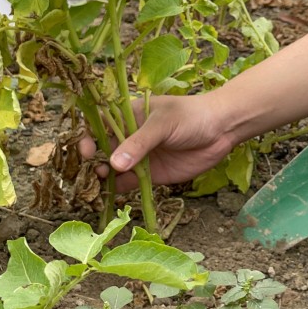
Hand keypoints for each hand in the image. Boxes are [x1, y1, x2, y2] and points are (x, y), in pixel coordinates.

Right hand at [78, 94, 236, 190]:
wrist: (222, 130)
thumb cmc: (191, 117)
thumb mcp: (163, 124)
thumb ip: (139, 143)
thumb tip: (114, 164)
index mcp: (128, 115)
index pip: (98, 124)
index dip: (87, 136)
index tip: (86, 150)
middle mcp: (130, 136)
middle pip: (101, 149)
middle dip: (91, 161)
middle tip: (89, 173)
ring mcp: (139, 157)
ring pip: (112, 169)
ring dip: (102, 177)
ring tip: (99, 183)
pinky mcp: (151, 175)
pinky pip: (129, 183)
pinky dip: (118, 189)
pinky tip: (111, 193)